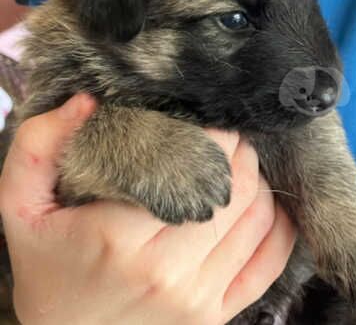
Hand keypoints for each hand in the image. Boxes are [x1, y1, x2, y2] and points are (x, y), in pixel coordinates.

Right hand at [0, 94, 295, 324]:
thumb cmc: (48, 265)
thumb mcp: (21, 205)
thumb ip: (39, 146)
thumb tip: (87, 102)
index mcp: (121, 239)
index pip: (196, 166)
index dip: (215, 134)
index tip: (208, 121)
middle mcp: (168, 273)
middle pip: (235, 191)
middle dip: (239, 154)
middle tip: (228, 139)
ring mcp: (198, 299)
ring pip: (258, 220)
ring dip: (258, 183)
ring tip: (240, 167)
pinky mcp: (217, 314)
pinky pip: (270, 262)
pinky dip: (279, 227)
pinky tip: (267, 205)